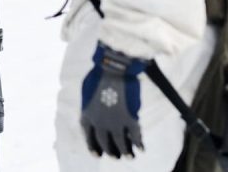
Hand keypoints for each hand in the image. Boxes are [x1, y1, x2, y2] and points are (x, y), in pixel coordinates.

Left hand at [80, 43, 147, 158]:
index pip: (88, 136)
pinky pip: (135, 135)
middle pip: (104, 142)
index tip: (97, 154)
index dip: (93, 146)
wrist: (113, 69)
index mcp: (87, 115)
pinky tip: (141, 149)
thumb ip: (89, 104)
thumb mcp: (86, 90)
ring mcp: (115, 122)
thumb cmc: (98, 75)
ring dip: (125, 151)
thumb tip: (92, 110)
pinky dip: (139, 143)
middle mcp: (100, 122)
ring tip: (129, 157)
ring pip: (120, 142)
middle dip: (109, 151)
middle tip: (114, 156)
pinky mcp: (129, 119)